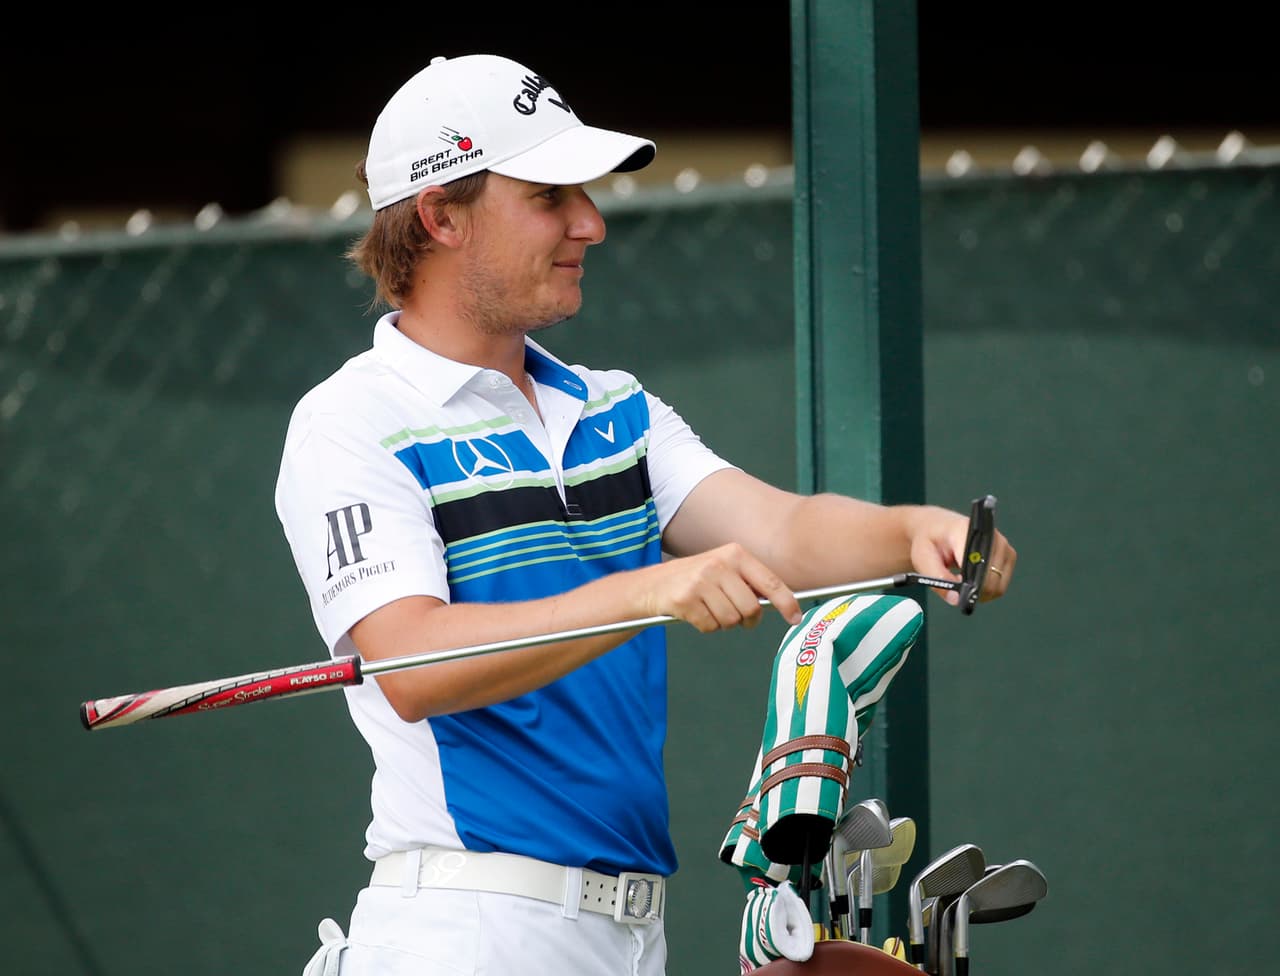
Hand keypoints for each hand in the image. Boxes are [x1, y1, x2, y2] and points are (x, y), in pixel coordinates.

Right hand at [640, 543, 802, 631]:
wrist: (653, 584)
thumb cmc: (694, 579)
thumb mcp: (723, 569)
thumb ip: (748, 582)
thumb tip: (780, 603)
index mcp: (735, 554)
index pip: (770, 582)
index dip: (787, 603)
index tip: (795, 618)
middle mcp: (719, 564)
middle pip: (751, 608)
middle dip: (746, 620)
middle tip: (736, 617)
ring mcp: (701, 581)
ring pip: (731, 620)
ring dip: (723, 623)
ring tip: (709, 609)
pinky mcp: (686, 599)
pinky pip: (710, 626)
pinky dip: (706, 626)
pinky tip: (695, 613)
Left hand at [908, 506, 1016, 606]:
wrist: (936, 528)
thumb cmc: (929, 541)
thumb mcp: (923, 559)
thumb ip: (938, 579)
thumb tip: (956, 600)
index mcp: (966, 531)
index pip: (978, 562)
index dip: (971, 584)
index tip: (959, 593)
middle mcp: (990, 536)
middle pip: (992, 576)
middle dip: (975, 590)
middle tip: (957, 589)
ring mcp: (1002, 544)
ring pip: (999, 583)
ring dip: (982, 590)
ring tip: (962, 581)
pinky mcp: (1008, 554)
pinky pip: (1003, 582)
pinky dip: (989, 587)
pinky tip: (973, 579)